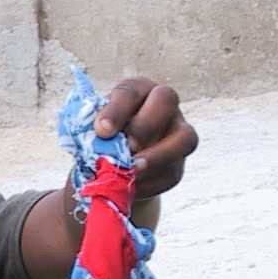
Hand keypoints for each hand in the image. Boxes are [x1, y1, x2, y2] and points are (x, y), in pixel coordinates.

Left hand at [94, 77, 197, 197]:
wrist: (114, 165)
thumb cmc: (101, 140)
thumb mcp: (92, 131)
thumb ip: (93, 132)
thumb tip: (100, 142)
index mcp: (137, 90)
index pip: (129, 92)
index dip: (116, 111)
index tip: (101, 131)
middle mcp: (164, 105)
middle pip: (167, 100)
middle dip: (145, 125)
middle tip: (126, 147)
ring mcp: (178, 133)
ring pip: (185, 139)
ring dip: (158, 156)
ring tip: (134, 170)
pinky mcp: (178, 164)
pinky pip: (172, 172)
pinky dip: (152, 182)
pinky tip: (133, 188)